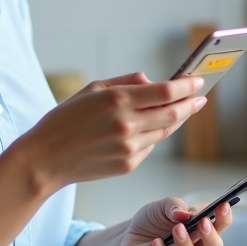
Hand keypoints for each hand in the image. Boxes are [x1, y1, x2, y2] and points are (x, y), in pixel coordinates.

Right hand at [16, 73, 205, 194]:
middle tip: (201, 97)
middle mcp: (127, 124)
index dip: (186, 85)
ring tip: (182, 109)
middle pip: (174, 112)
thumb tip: (153, 81)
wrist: (46, 159)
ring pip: (165, 130)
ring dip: (177, 119)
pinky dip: (153, 134)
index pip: (166, 91)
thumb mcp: (91, 89)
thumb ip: (126, 82)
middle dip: (192, 103)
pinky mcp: (128, 164)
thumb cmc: (65, 120)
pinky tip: (148, 128)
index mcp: (117, 100)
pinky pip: (149, 145)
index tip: (198, 81)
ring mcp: (129, 147)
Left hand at [117, 197, 232, 245]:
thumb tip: (185, 214)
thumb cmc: (152, 221)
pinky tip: (156, 243)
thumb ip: (174, 206)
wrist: (130, 236)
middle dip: (210, 236)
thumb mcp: (161, 207)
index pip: (219, 226)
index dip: (224, 218)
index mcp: (201, 231)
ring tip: (176, 230)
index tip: (224, 206)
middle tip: (202, 222)